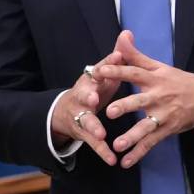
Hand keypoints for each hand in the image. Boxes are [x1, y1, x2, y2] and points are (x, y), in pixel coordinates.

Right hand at [49, 51, 124, 165]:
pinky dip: (103, 152)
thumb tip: (127, 33)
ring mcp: (81, 116)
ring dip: (93, 128)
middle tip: (93, 98)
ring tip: (101, 134)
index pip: (95, 71)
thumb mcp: (104, 72)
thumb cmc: (94, 88)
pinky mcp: (84, 134)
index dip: (103, 67)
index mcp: (89, 80)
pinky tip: (113, 160)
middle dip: (87, 96)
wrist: (66, 111)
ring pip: (86, 122)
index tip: (111, 62)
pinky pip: (94, 144)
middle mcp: (82, 97)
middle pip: (83, 96)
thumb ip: (116, 56)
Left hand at [95, 30, 193, 168]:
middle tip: (109, 112)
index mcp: (154, 78)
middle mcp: (158, 96)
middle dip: (126, 106)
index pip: (134, 72)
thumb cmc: (177, 80)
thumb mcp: (158, 66)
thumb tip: (123, 34)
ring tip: (117, 145)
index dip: (117, 71)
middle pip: (140, 101)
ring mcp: (164, 114)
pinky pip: (151, 142)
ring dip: (132, 136)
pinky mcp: (168, 129)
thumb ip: (136, 54)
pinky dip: (139, 153)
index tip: (99, 71)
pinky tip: (126, 162)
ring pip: (146, 126)